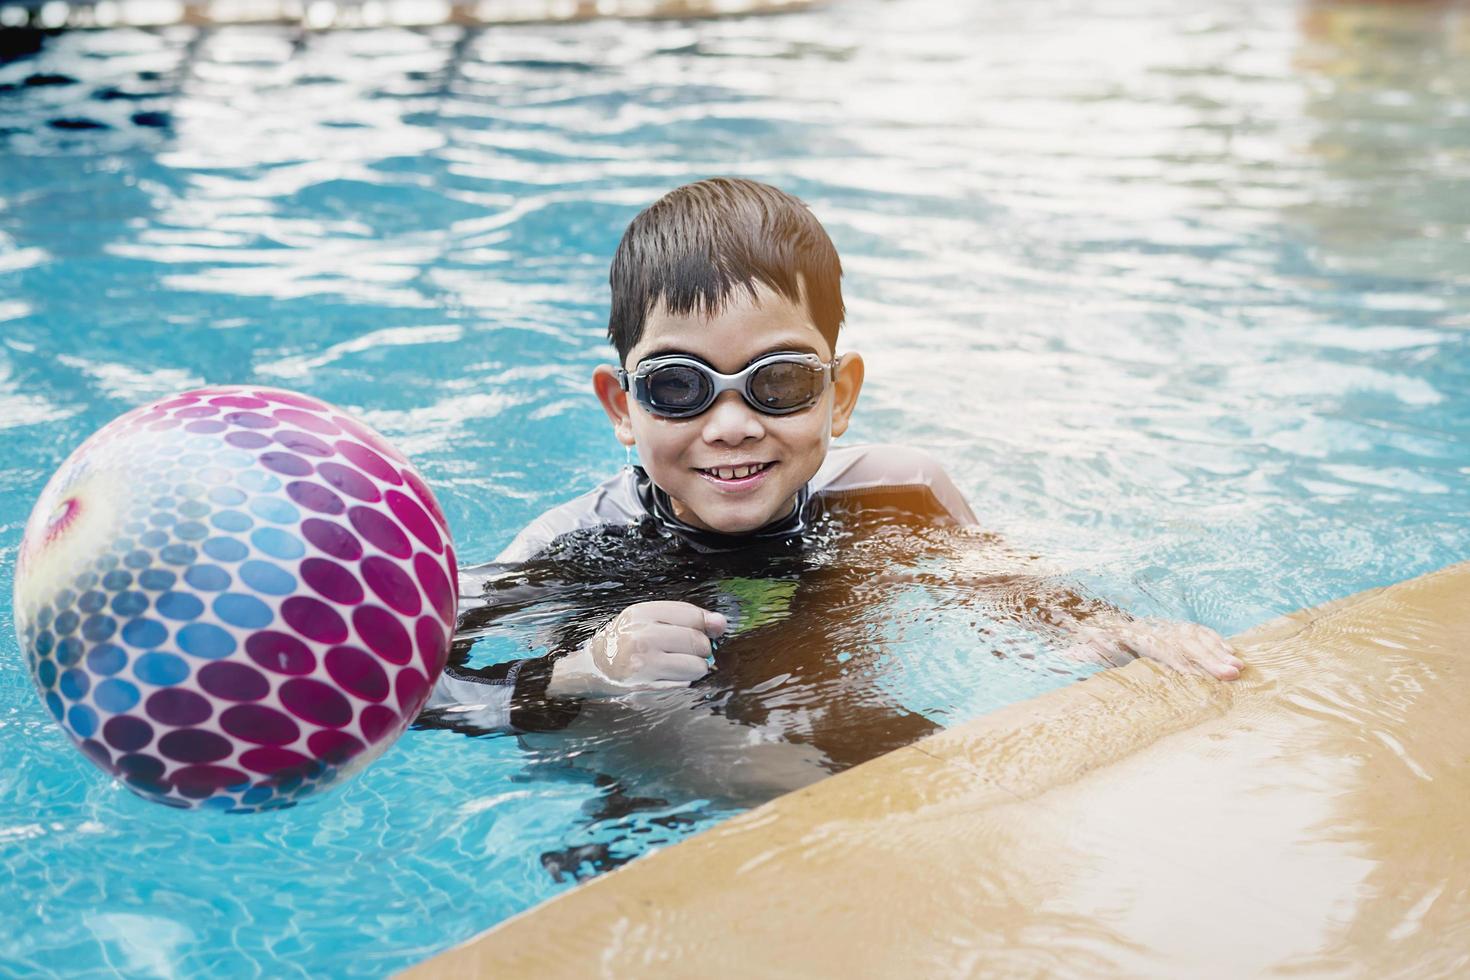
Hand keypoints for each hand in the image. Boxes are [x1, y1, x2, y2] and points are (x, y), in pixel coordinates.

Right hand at [548, 601, 726, 697]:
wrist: (590, 672)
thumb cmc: (624, 643)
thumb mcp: (645, 620)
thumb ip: (684, 618)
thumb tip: (721, 623)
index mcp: (640, 614)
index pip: (692, 616)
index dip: (706, 626)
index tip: (706, 632)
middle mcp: (642, 638)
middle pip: (698, 642)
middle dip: (700, 650)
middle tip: (685, 653)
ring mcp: (644, 666)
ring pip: (697, 667)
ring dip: (694, 669)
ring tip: (675, 667)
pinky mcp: (648, 689)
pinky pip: (685, 686)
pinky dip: (682, 683)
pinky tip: (666, 679)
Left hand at [1063, 617, 1243, 680]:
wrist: (1100, 623)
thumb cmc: (1095, 643)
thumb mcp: (1086, 647)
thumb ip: (1082, 652)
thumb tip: (1069, 654)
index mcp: (1133, 634)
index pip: (1160, 646)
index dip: (1177, 659)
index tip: (1194, 673)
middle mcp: (1155, 628)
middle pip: (1184, 643)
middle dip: (1208, 659)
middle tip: (1230, 674)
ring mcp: (1167, 626)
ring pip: (1196, 637)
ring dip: (1218, 652)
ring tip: (1238, 668)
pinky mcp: (1176, 628)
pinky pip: (1199, 632)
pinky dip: (1216, 641)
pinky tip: (1232, 654)